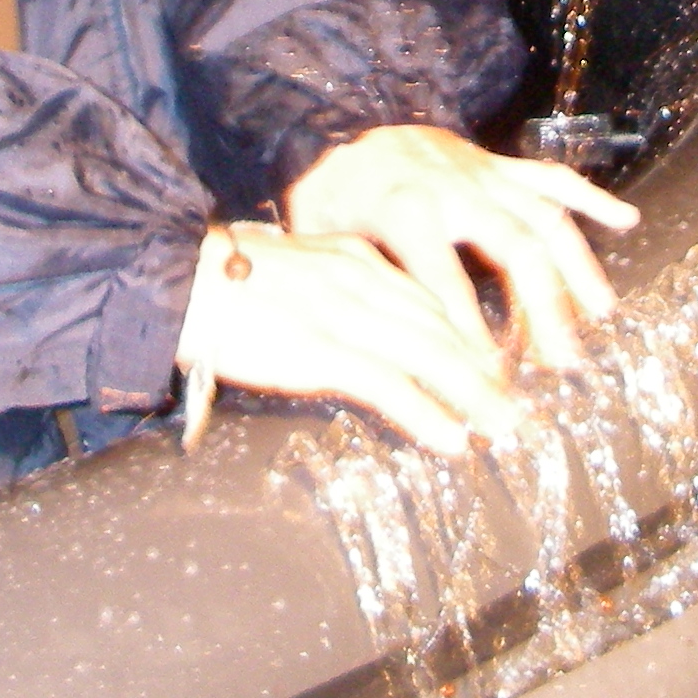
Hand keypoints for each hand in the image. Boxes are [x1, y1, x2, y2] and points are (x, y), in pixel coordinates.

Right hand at [173, 221, 521, 453]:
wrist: (176, 277)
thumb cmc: (225, 277)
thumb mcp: (296, 264)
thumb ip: (336, 283)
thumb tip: (364, 317)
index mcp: (355, 258)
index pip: (428, 297)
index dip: (467, 335)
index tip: (495, 364)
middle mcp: (361, 282)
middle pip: (442, 328)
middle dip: (486, 369)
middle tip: (520, 404)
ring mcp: (344, 316)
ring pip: (429, 356)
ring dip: (475, 396)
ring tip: (505, 428)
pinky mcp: (320, 351)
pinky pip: (388, 386)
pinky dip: (428, 414)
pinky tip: (455, 438)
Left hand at [285, 124, 636, 370]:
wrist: (340, 122)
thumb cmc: (330, 192)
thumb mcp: (322, 237)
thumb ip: (353, 282)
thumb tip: (377, 346)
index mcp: (406, 208)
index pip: (445, 279)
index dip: (468, 329)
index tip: (489, 375)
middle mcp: (455, 188)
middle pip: (515, 247)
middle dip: (545, 305)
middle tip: (564, 360)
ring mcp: (482, 174)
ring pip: (545, 215)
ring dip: (578, 266)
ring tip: (600, 315)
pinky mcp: (496, 165)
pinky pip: (550, 177)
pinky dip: (590, 197)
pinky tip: (626, 221)